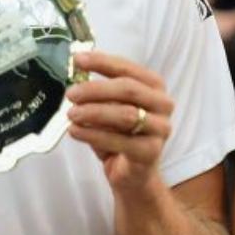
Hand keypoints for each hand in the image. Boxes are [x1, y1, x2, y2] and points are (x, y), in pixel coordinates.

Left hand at [66, 51, 174, 193]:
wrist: (133, 175)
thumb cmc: (121, 136)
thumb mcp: (109, 109)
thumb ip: (99, 94)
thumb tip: (74, 79)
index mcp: (154, 86)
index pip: (127, 68)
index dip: (102, 62)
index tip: (77, 59)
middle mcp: (162, 104)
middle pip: (129, 89)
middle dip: (96, 89)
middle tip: (71, 93)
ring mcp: (160, 128)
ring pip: (126, 114)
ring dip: (94, 112)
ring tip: (71, 114)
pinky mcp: (151, 152)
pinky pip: (120, 140)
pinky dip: (93, 134)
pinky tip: (75, 131)